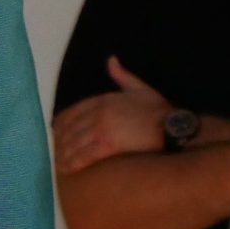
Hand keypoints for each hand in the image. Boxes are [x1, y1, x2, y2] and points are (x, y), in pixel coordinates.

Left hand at [50, 57, 175, 176]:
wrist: (173, 126)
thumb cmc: (160, 110)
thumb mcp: (140, 88)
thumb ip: (122, 75)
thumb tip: (111, 59)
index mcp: (103, 100)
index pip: (72, 112)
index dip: (61, 124)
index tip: (56, 133)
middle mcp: (99, 112)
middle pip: (70, 129)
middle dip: (61, 142)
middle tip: (56, 154)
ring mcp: (102, 128)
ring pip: (74, 142)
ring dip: (64, 154)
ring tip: (60, 165)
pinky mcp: (108, 144)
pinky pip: (84, 154)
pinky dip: (73, 162)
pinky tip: (67, 169)